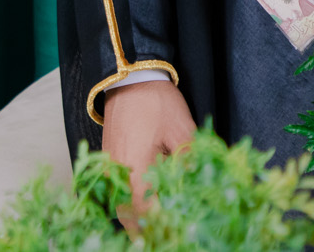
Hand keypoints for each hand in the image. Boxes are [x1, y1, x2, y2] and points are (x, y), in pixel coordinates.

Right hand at [101, 78, 196, 223]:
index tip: (179, 231)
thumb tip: (205, 183)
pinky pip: (116, 193)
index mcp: (134, 171)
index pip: (146, 213)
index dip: (162, 225)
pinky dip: (130, 204)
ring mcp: (109, 171)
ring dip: (138, 219)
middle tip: (168, 234)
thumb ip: (192, 161)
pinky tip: (146, 206)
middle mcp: (116, 176)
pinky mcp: (108, 164)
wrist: (129, 79)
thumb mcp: (183, 130)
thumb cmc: (156, 102)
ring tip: (159, 226)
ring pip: (121, 206)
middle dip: (147, 229)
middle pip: (129, 216)